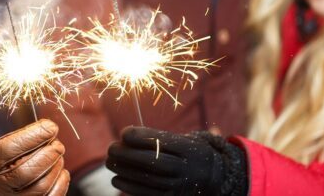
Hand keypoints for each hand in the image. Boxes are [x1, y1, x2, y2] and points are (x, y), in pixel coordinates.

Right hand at [0, 119, 70, 194]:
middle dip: (49, 154)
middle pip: (27, 171)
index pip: (9, 149)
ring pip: (42, 187)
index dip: (34, 136)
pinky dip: (61, 183)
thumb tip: (48, 129)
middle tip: (57, 143)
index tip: (50, 127)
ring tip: (57, 156)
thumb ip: (17, 139)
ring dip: (56, 166)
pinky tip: (60, 171)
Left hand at [105, 128, 246, 195]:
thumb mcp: (181, 140)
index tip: (124, 132)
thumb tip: (126, 136)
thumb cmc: (187, 153)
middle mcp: (185, 169)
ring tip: (110, 162)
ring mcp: (179, 186)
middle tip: (111, 148)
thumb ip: (158, 138)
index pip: (162, 142)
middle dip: (128, 154)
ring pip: (148, 179)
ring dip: (125, 170)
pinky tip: (117, 178)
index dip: (141, 137)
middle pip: (153, 161)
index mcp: (189, 149)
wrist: (212, 177)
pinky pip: (148, 194)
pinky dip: (129, 187)